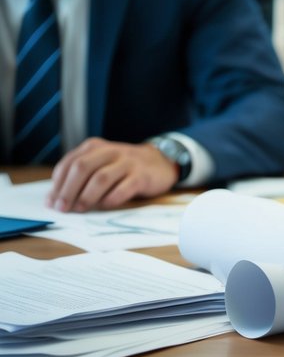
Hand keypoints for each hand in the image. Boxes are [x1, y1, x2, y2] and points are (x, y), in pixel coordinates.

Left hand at [46, 138, 178, 211]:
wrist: (160, 163)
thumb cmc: (123, 168)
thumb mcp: (100, 163)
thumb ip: (79, 177)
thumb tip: (54, 199)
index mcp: (94, 147)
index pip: (69, 163)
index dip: (57, 184)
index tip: (51, 202)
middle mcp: (110, 151)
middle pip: (82, 168)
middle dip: (68, 190)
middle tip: (62, 208)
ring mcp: (127, 162)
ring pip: (101, 178)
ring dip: (86, 196)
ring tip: (80, 209)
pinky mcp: (142, 176)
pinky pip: (123, 188)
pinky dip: (110, 200)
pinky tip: (104, 206)